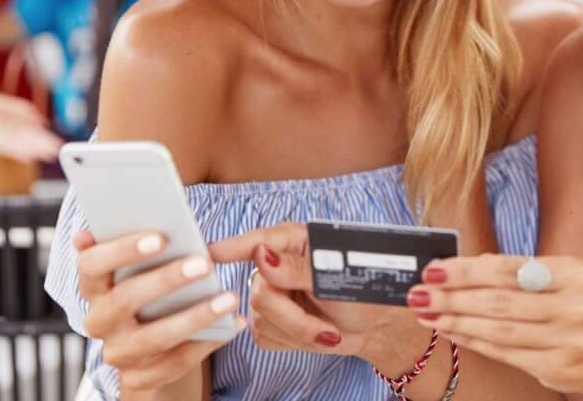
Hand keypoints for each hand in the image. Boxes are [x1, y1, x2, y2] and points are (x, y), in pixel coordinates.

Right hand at [74, 229, 243, 392]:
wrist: (152, 354)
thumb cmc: (153, 294)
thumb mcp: (145, 268)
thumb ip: (144, 243)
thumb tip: (145, 206)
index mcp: (95, 287)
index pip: (91, 265)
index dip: (121, 250)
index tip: (159, 236)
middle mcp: (100, 321)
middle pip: (124, 300)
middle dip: (165, 280)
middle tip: (203, 263)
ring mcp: (119, 353)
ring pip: (153, 337)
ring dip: (195, 316)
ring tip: (230, 296)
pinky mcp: (140, 378)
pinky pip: (175, 363)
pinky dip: (206, 343)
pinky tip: (233, 324)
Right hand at [209, 223, 413, 362]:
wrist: (374, 328)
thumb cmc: (363, 293)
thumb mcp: (337, 279)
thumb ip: (299, 268)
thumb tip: (262, 254)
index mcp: (297, 241)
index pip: (259, 241)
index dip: (232, 247)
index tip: (208, 253)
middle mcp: (277, 264)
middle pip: (260, 292)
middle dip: (295, 318)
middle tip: (328, 329)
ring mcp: (269, 293)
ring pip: (261, 318)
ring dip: (300, 333)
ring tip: (328, 330)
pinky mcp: (267, 321)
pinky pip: (264, 336)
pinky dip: (294, 342)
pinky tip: (313, 334)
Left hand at [406, 254, 582, 396]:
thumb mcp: (566, 281)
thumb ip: (523, 273)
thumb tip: (470, 266)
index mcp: (575, 273)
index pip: (511, 268)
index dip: (468, 269)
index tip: (435, 270)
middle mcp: (575, 305)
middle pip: (500, 300)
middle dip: (453, 296)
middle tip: (419, 293)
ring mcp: (567, 339)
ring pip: (498, 329)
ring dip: (456, 321)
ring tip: (428, 313)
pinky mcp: (557, 367)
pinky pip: (505, 353)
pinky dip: (474, 341)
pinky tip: (453, 332)